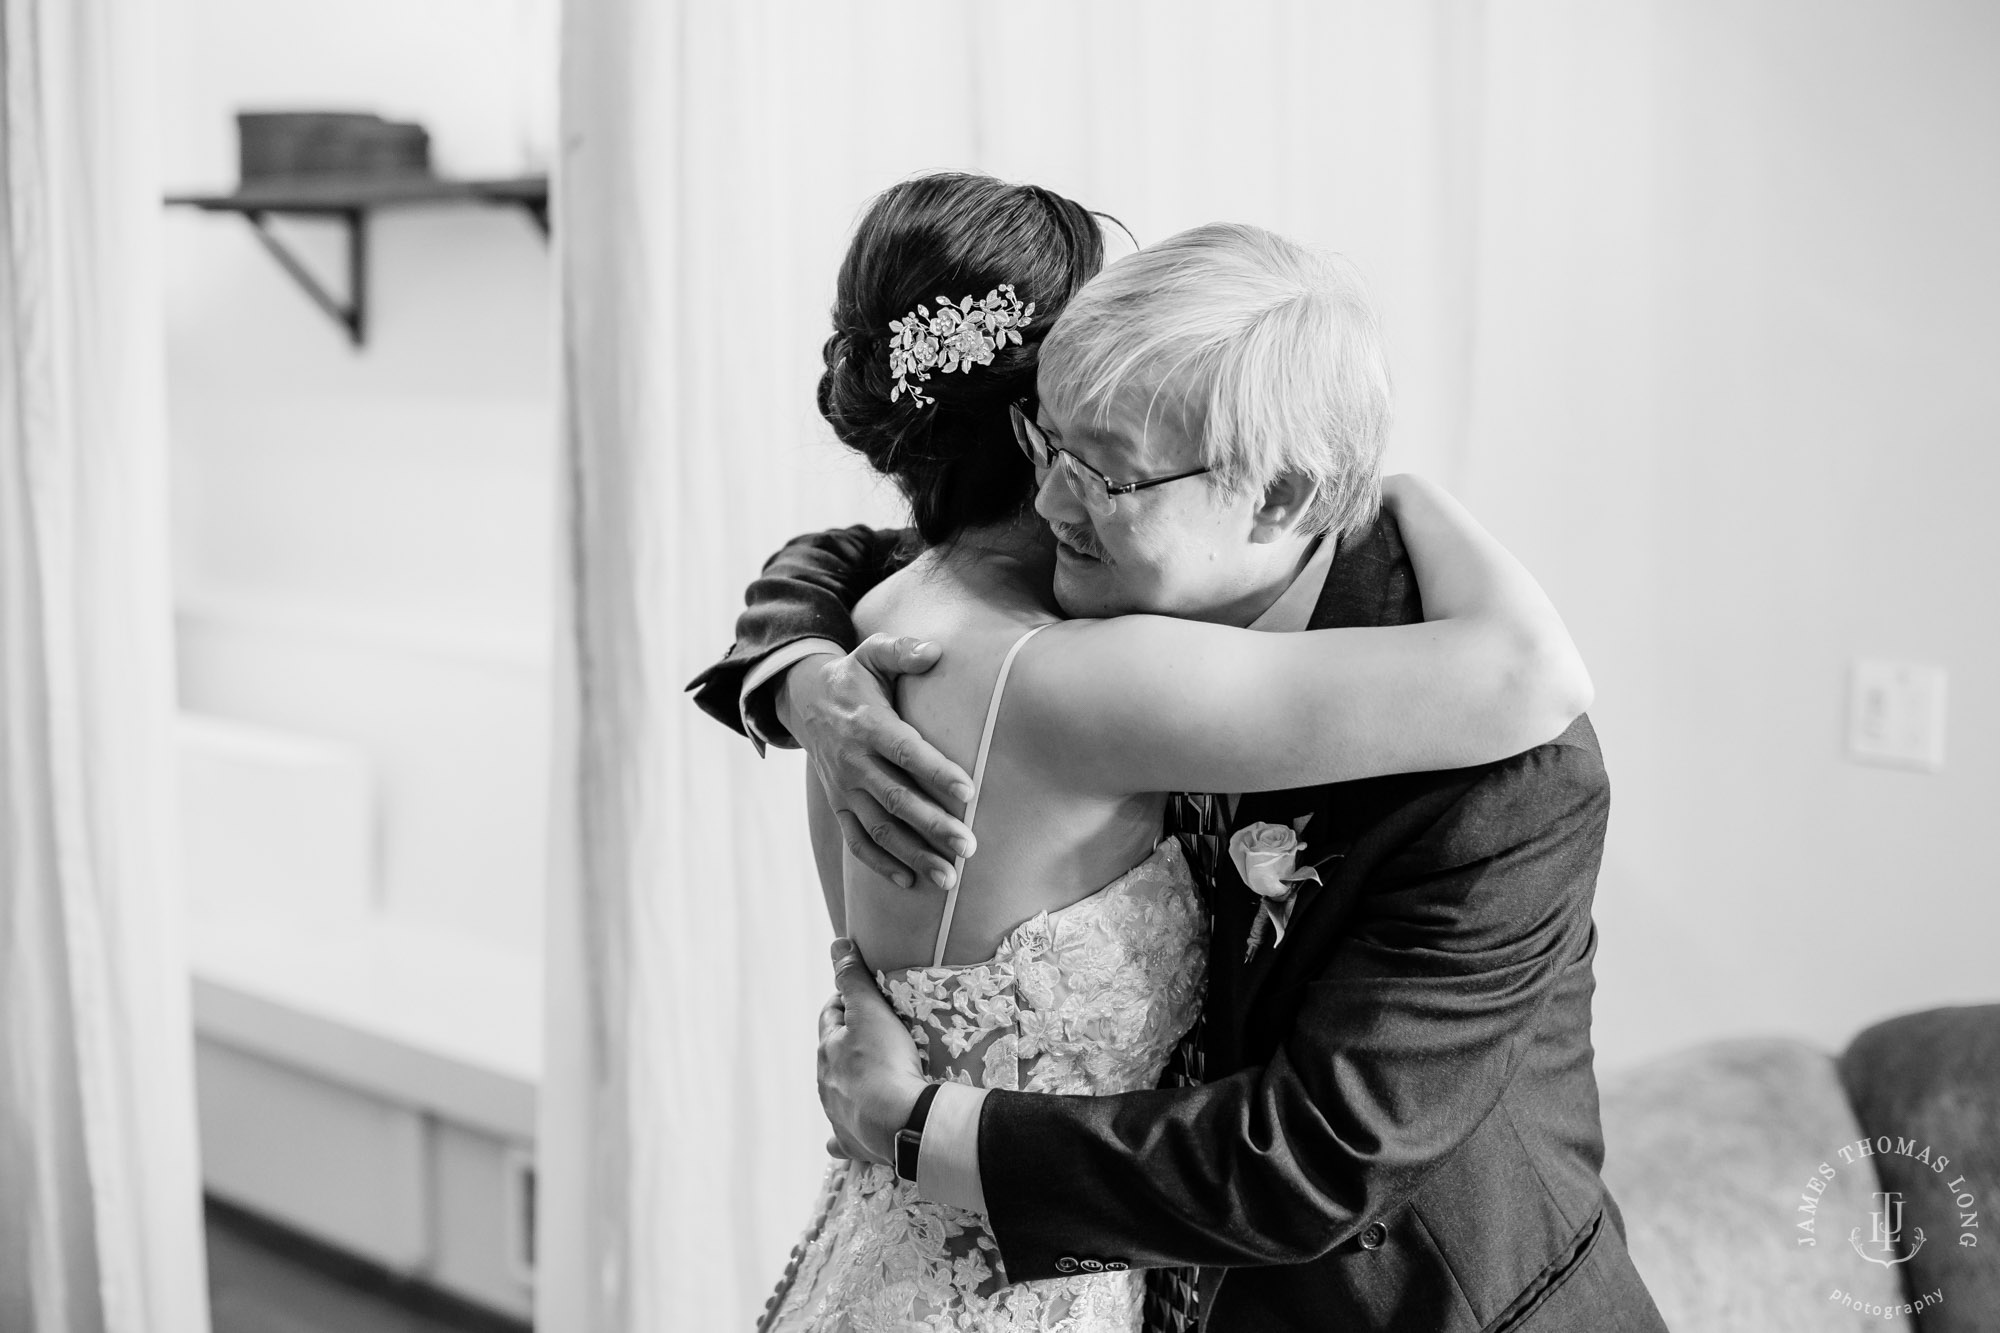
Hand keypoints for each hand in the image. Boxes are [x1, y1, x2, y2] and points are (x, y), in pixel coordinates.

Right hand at [780, 635, 974, 890]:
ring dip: (914, 855)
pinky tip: (910, 881)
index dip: (936, 772)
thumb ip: (901, 652)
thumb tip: (934, 652)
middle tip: (969, 846)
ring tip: (949, 877)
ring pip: (880, 829)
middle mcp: (854, 762)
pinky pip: (857, 841)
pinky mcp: (839, 805)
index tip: (968, 792)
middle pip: (897, 799)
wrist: (803, 700)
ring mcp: (845, 788)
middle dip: (933, 826)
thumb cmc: (853, 678)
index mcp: (868, 725)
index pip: (905, 751)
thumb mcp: (871, 654)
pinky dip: (881, 864)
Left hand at [817, 939, 926, 1167]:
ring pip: (837, 1093)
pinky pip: (843, 1136)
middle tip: (877, 1033)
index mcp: (827, 1050)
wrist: (898, 1122)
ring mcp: (838, 1115)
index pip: (830, 1016)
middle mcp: (825, 1084)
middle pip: (833, 1055)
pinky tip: (843, 1136)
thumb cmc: (884, 1062)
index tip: (865, 997)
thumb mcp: (869, 1010)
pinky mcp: (854, 1142)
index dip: (845, 1002)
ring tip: (872, 1077)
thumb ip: (852, 977)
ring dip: (848, 1083)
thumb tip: (836, 944)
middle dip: (849, 1042)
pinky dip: (844, 1132)